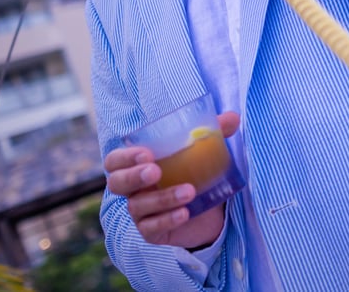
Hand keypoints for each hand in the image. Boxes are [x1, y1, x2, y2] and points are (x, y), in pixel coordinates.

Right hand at [105, 111, 240, 248]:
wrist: (210, 210)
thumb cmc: (197, 173)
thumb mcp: (206, 153)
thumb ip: (216, 133)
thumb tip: (233, 117)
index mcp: (138, 165)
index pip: (115, 161)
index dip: (124, 157)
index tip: (147, 153)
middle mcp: (133, 189)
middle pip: (117, 183)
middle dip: (134, 176)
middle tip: (156, 171)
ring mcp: (141, 212)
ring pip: (138, 206)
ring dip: (163, 197)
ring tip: (190, 191)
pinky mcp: (152, 231)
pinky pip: (151, 228)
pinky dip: (167, 220)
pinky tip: (185, 213)